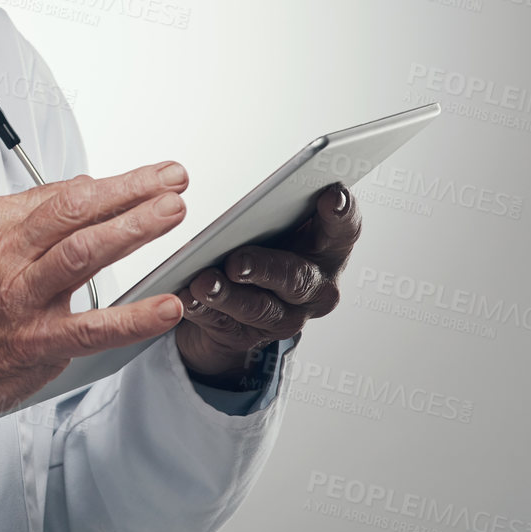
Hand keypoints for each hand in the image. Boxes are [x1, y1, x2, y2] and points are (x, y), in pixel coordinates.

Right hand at [0, 162, 190, 419]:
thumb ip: (33, 216)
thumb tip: (84, 189)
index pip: (64, 193)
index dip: (115, 183)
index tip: (150, 178)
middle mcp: (6, 255)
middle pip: (77, 210)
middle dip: (131, 191)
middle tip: (171, 182)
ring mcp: (22, 297)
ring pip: (85, 251)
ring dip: (134, 228)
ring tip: (170, 214)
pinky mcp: (37, 341)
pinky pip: (93, 327)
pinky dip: (134, 318)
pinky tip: (166, 308)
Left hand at [174, 184, 361, 385]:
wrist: (236, 301)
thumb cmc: (261, 247)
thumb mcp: (274, 225)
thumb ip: (275, 209)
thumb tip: (256, 200)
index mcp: (328, 250)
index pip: (343, 230)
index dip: (342, 214)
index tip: (333, 195)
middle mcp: (316, 288)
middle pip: (297, 278)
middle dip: (266, 269)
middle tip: (237, 262)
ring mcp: (285, 317)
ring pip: (258, 307)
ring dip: (228, 295)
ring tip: (203, 283)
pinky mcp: (249, 336)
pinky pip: (224, 323)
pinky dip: (203, 309)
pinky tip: (187, 297)